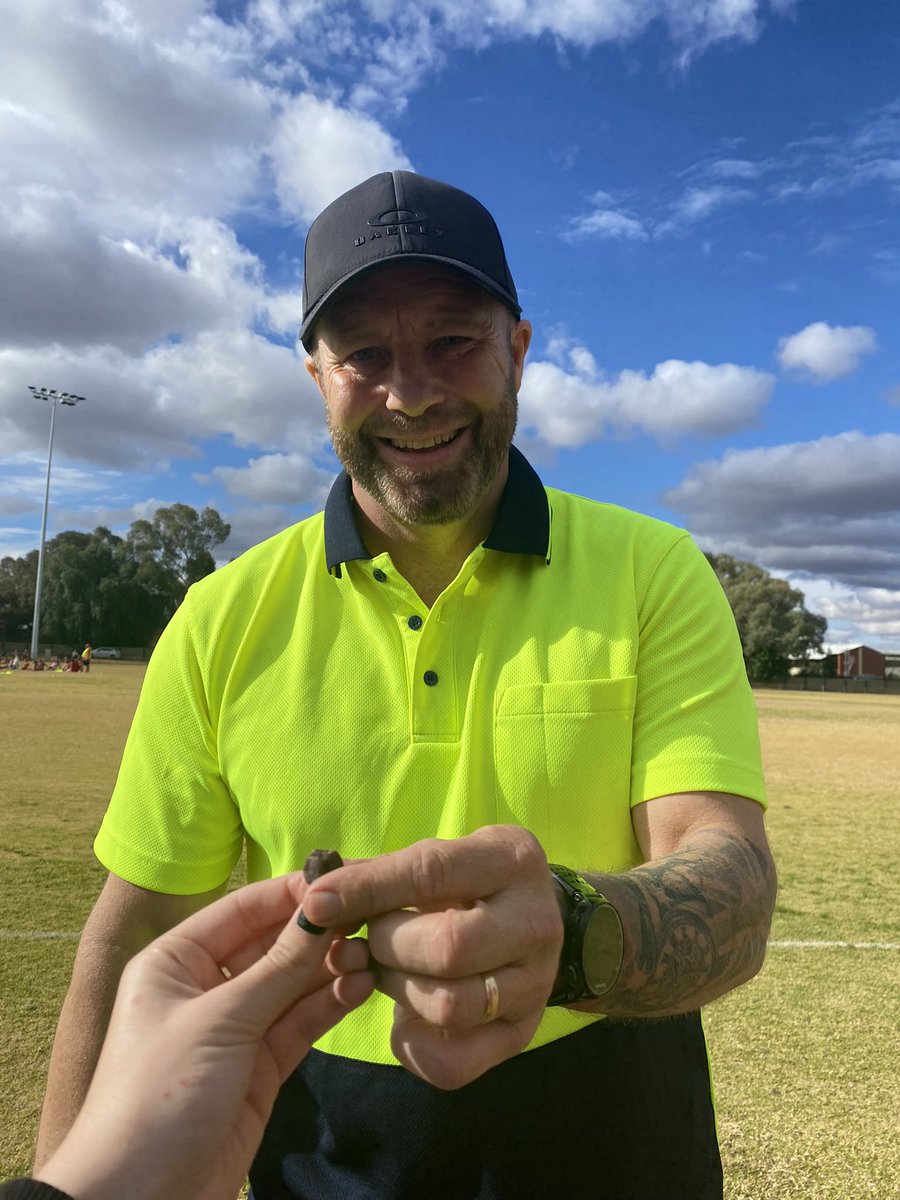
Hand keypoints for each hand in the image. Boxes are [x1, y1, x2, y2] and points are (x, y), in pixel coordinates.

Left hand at [37, 874, 373, 1199]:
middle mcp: (205, 987)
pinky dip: (330, 1004)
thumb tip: (322, 910)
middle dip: (316, 932)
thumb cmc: (159, 1095)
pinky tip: (362, 985)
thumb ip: (279, 968)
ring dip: (330, 967)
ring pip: (292, 984)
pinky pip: (300, 1022)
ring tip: (374, 952)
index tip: (343, 879)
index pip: (242, 910)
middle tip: (370, 916)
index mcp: (176, 961)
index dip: (290, 893)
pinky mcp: (260, 1067)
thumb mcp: (221, 1021)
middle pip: (271, 944)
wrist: (143, 1199)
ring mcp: (235, 1028)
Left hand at [303, 826, 561, 1089]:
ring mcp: (535, 985)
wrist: (531, 919)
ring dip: (398, 992)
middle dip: (389, 947)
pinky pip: (453, 1065)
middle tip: (372, 940)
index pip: (431, 874)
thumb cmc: (468, 881)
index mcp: (511, 861)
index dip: (368, 890)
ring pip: (450, 1006)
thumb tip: (318, 899)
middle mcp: (534, 924)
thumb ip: (380, 875)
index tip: (317, 902)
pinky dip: (412, 1049)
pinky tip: (404, 1019)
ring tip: (388, 972)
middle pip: (448, 948)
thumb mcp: (436, 858)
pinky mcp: (522, 1034)